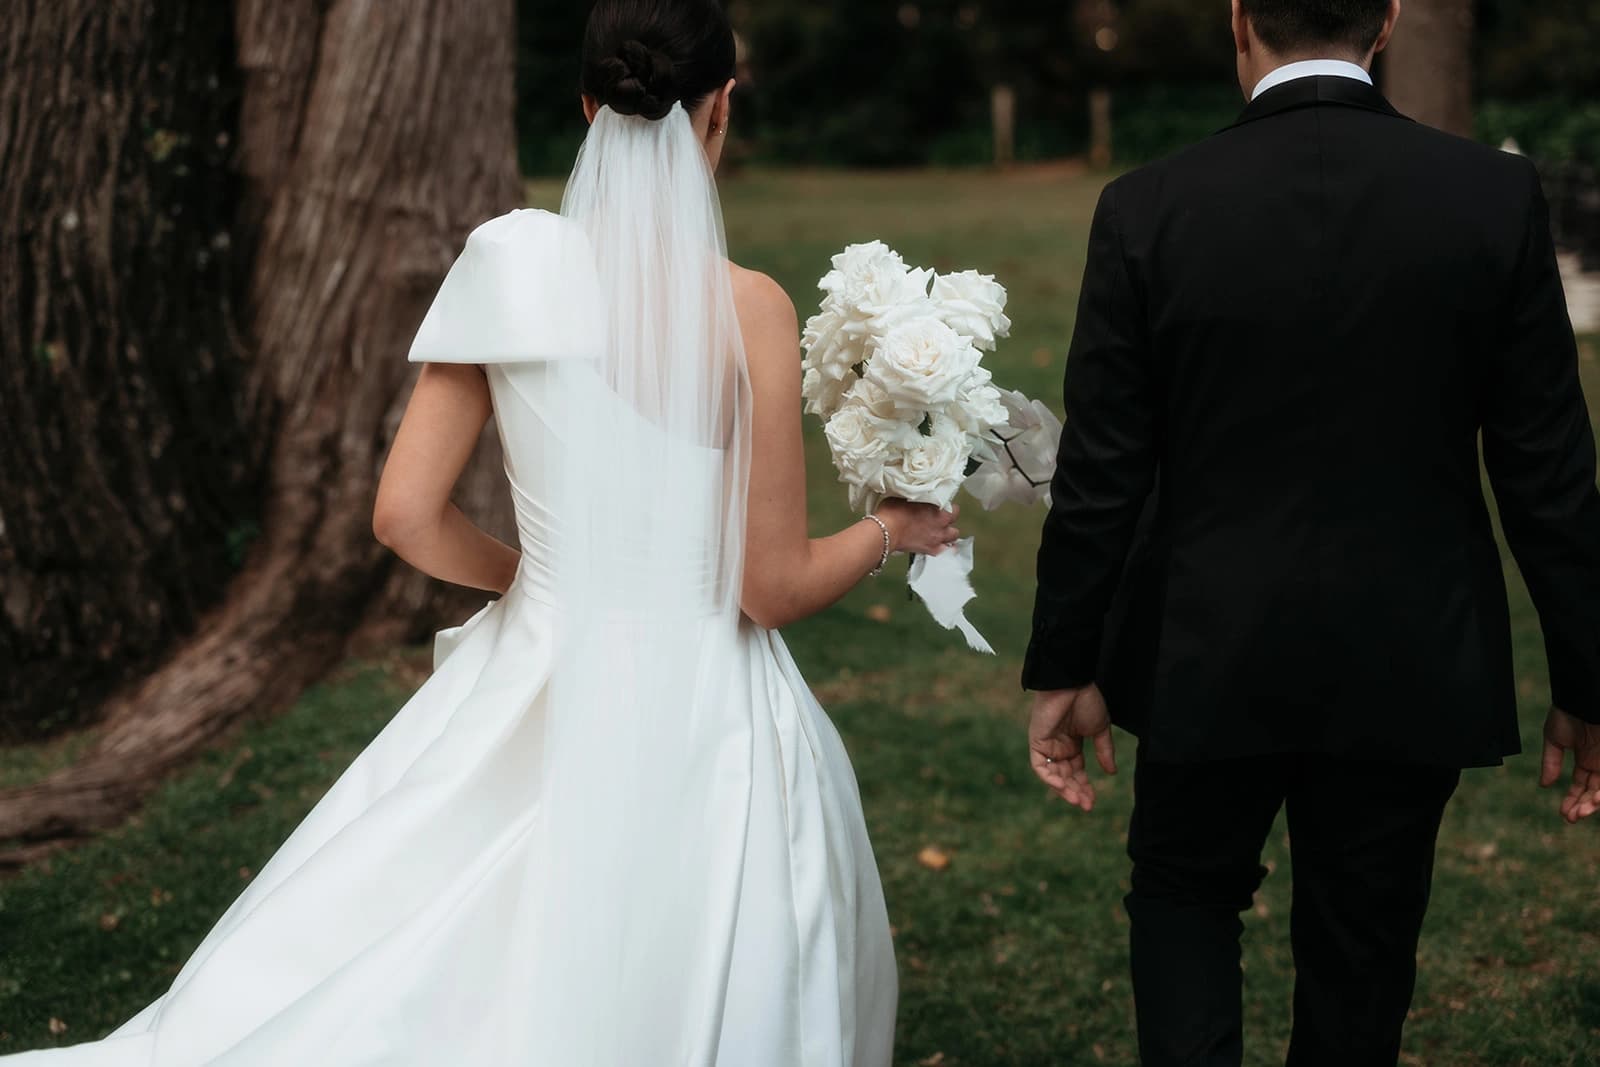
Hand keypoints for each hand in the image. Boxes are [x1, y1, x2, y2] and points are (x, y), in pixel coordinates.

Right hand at [874, 499, 959, 555]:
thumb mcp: (905, 496)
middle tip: (940, 518)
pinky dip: (944, 549)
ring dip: (948, 534)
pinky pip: (944, 551)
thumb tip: (917, 496)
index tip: (939, 505)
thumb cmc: (893, 511)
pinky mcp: (929, 550)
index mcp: (938, 509)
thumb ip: (917, 497)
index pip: (952, 506)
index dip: (946, 506)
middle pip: (954, 521)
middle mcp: (941, 524)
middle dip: (949, 519)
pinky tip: (939, 547)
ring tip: (940, 532)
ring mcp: (936, 538)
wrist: (885, 531)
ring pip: (953, 536)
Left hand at [1029, 684, 1116, 811]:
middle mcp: (1058, 747)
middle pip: (1065, 776)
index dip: (1085, 787)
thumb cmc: (1086, 700)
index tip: (1093, 801)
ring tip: (1077, 800)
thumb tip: (1111, 772)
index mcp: (1072, 744)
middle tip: (1087, 806)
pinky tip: (1062, 786)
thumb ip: (1104, 751)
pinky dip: (1049, 778)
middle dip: (1075, 792)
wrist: (1073, 682)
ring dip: (1064, 789)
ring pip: (1052, 775)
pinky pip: (1039, 766)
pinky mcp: (1037, 741)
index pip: (1076, 772)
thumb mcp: (1100, 729)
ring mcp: (1046, 745)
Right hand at [1540, 707, 1599, 823]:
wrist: (1581, 699)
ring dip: (1593, 804)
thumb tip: (1544, 785)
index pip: (1580, 786)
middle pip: (1593, 792)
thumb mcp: (1554, 739)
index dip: (1572, 800)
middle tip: (1571, 818)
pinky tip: (1593, 800)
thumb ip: (1551, 762)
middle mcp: (1598, 763)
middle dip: (1582, 807)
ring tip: (1581, 813)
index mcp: (1584, 758)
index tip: (1564, 814)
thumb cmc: (1567, 713)